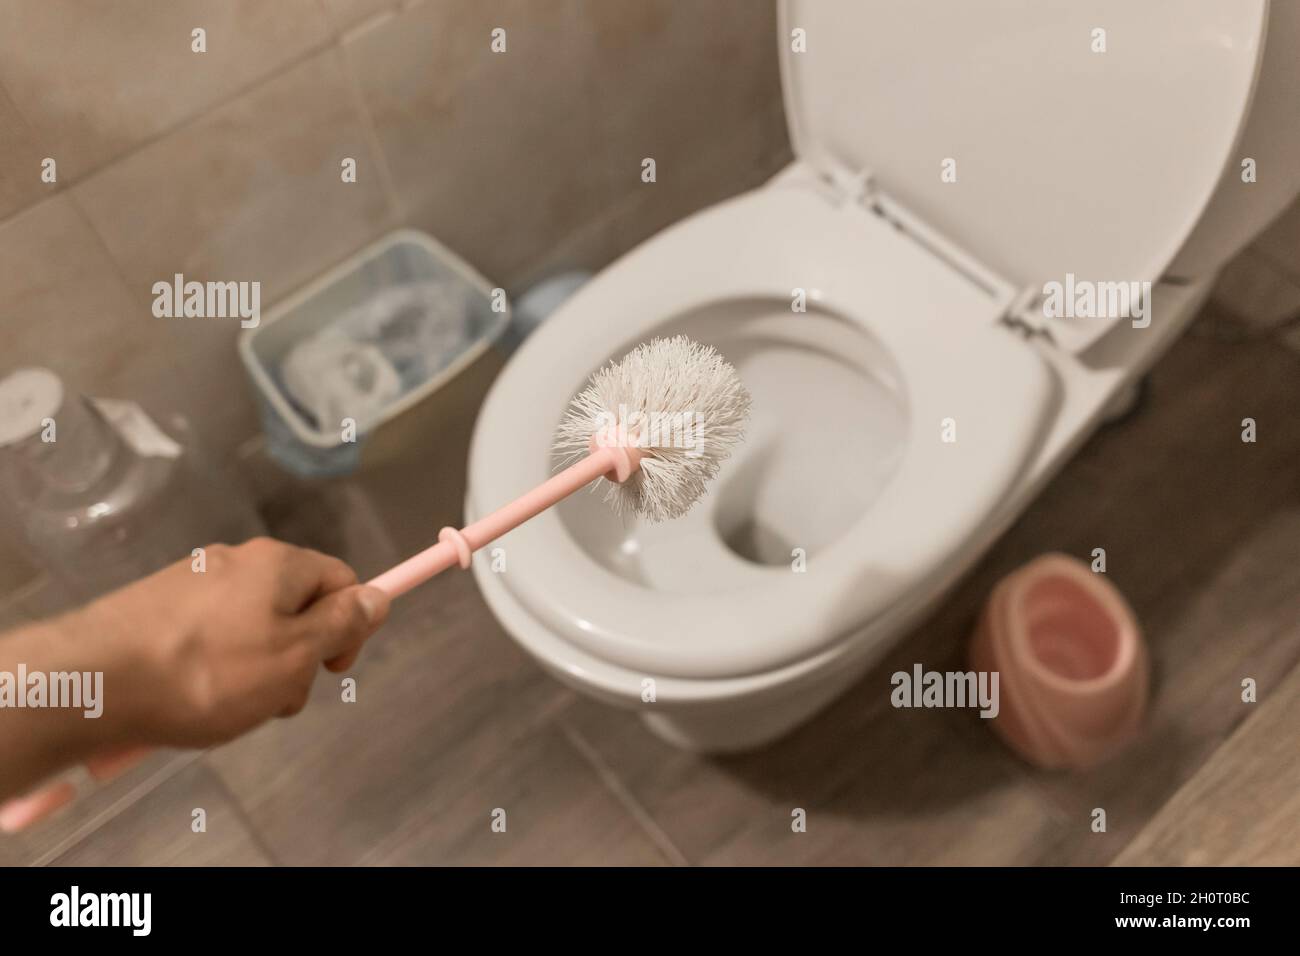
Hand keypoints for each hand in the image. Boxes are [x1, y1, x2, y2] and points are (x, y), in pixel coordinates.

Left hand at [78, 537, 389, 748]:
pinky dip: (212, 667)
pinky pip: (207, 636)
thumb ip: (342, 625)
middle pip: (294, 605)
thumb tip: (378, 597)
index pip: (341, 580)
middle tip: (277, 699)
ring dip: (254, 668)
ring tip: (228, 707)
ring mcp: (191, 582)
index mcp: (278, 564)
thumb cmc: (206, 674)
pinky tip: (191, 699)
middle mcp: (235, 561)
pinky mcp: (156, 607)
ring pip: (250, 626)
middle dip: (297, 655)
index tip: (334, 669)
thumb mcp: (294, 657)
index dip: (350, 625)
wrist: (93, 683)